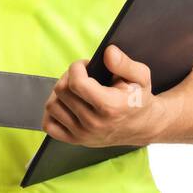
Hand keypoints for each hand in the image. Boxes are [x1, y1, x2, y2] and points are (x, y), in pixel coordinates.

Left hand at [42, 45, 162, 147]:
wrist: (143, 126)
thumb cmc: (138, 99)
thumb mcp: (141, 77)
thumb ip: (125, 63)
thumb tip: (108, 52)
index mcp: (110, 107)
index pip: (76, 83)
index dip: (76, 67)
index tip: (85, 65)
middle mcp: (94, 123)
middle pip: (62, 91)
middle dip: (68, 76)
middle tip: (81, 75)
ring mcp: (83, 134)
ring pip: (52, 106)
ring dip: (60, 93)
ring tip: (74, 89)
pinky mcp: (76, 140)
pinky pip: (49, 125)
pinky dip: (53, 113)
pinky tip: (65, 104)